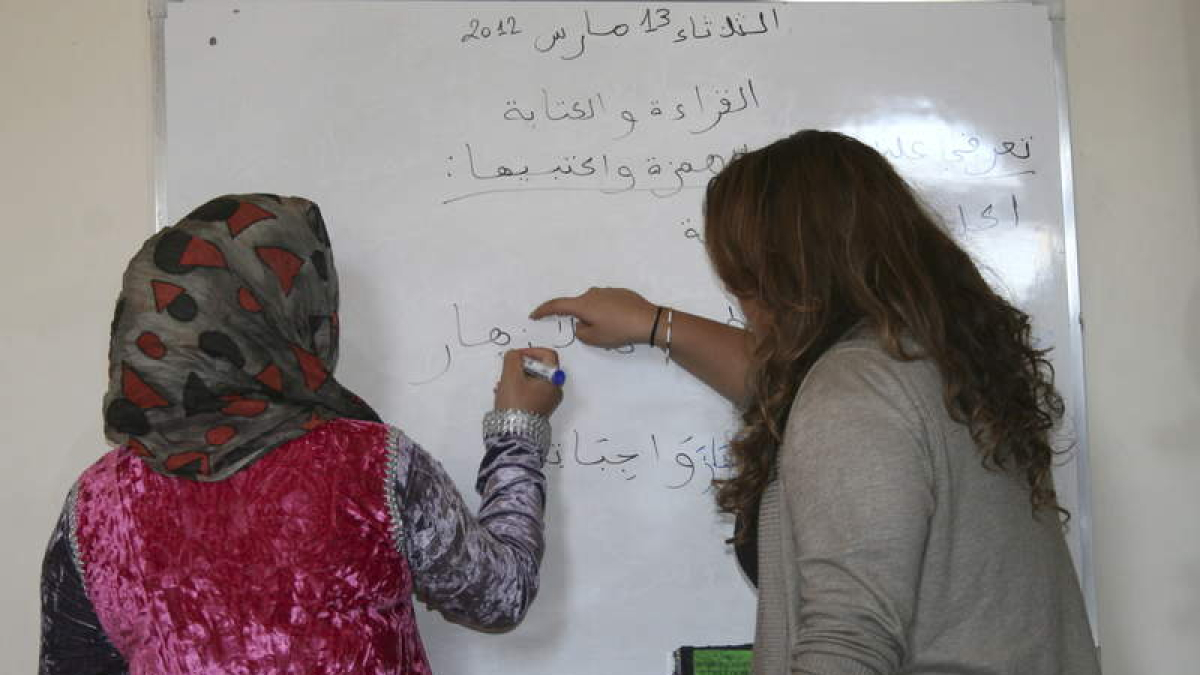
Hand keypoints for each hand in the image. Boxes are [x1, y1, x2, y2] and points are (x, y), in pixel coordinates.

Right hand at [494, 347, 562, 416]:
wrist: (514, 435)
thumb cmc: (515, 403)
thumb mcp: (511, 376)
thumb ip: (512, 358)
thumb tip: (515, 355)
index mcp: (554, 380)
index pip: (548, 355)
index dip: (531, 351)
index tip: (515, 357)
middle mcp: (554, 391)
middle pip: (539, 368)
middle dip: (520, 367)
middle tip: (507, 372)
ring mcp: (547, 402)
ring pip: (532, 381)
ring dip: (516, 379)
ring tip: (501, 385)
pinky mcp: (539, 410)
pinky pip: (530, 393)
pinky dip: (518, 390)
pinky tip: (503, 394)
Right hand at [530, 287, 657, 347]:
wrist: (648, 320)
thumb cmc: (619, 330)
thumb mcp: (595, 338)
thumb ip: (581, 332)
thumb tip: (582, 323)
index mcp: (583, 304)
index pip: (557, 305)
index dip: (543, 311)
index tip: (534, 315)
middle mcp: (592, 293)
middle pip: (578, 307)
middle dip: (581, 320)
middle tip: (595, 333)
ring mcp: (607, 291)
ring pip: (593, 305)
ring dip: (596, 316)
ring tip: (612, 329)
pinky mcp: (620, 292)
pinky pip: (607, 303)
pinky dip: (608, 312)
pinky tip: (620, 322)